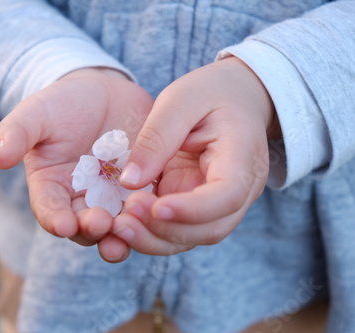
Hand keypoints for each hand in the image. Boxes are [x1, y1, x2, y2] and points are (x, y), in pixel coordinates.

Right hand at [0, 67, 152, 261]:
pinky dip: (151, 214)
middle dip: (92, 229)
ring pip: (116, 225)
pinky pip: (147, 208)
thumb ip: (17, 132)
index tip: (62, 224)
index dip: (55, 219)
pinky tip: (158, 212)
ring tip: (129, 230)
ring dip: (122, 232)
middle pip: (84, 226)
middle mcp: (81, 201)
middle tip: (101, 224)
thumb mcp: (37, 113)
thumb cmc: (63, 104)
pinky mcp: (141, 190)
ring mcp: (113, 198)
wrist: (103, 94)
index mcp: (52, 188)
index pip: (49, 211)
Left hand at [107, 57, 279, 258]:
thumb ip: (158, 138)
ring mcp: (218, 204)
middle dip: (165, 231)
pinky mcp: (195, 207)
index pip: (227, 195)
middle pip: (209, 229)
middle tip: (123, 219)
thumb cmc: (210, 94)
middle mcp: (238, 191)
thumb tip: (131, 182)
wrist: (233, 100)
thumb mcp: (181, 101)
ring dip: (154, 239)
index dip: (193, 209)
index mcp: (242, 158)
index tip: (156, 207)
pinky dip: (150, 232)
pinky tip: (123, 223)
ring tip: (118, 226)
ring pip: (191, 237)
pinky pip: (176, 230)